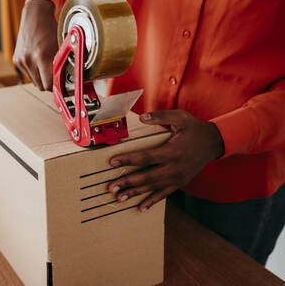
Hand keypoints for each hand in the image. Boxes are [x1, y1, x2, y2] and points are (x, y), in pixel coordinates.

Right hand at [13, 0, 57, 90]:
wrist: (35, 16)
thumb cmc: (51, 29)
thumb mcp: (61, 45)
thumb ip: (64, 63)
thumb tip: (72, 80)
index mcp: (41, 56)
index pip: (49, 85)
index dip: (58, 88)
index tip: (64, 87)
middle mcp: (29, 60)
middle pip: (42, 86)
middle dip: (51, 84)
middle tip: (58, 78)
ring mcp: (21, 61)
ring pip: (35, 82)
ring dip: (42, 78)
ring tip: (48, 67)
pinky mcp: (16, 60)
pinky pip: (28, 75)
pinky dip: (35, 72)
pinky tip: (39, 62)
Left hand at [108, 110, 223, 211]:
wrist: (214, 143)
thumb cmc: (195, 128)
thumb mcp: (180, 117)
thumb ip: (160, 116)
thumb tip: (142, 117)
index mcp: (172, 151)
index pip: (146, 157)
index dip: (128, 160)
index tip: (112, 162)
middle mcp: (175, 167)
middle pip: (146, 177)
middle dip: (127, 182)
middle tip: (110, 187)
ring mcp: (177, 177)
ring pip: (152, 188)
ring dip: (135, 194)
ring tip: (118, 198)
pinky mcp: (179, 183)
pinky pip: (163, 194)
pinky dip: (151, 201)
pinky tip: (140, 208)